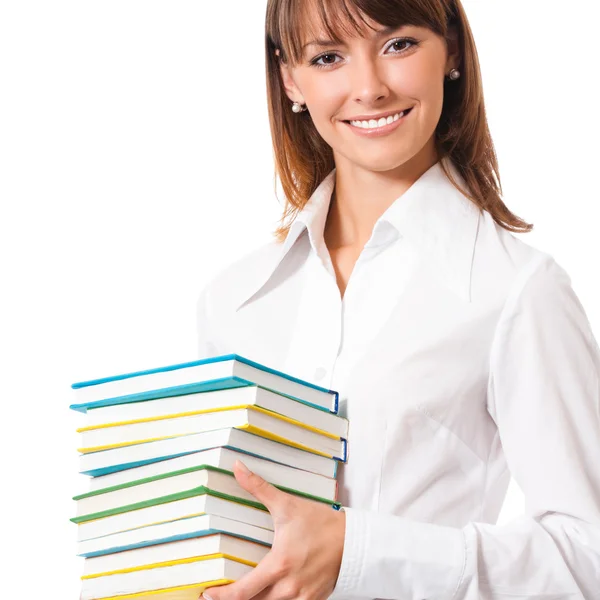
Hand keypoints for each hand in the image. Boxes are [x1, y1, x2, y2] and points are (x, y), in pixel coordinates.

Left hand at [201, 460, 344, 599]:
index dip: (222, 596)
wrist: (353, 540)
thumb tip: (238, 468)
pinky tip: (271, 593)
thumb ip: (259, 487)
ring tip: (246, 593)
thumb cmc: (321, 524)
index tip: (208, 593)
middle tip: (221, 594)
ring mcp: (301, 597)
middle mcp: (288, 587)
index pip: (242, 592)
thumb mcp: (287, 504)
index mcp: (278, 565)